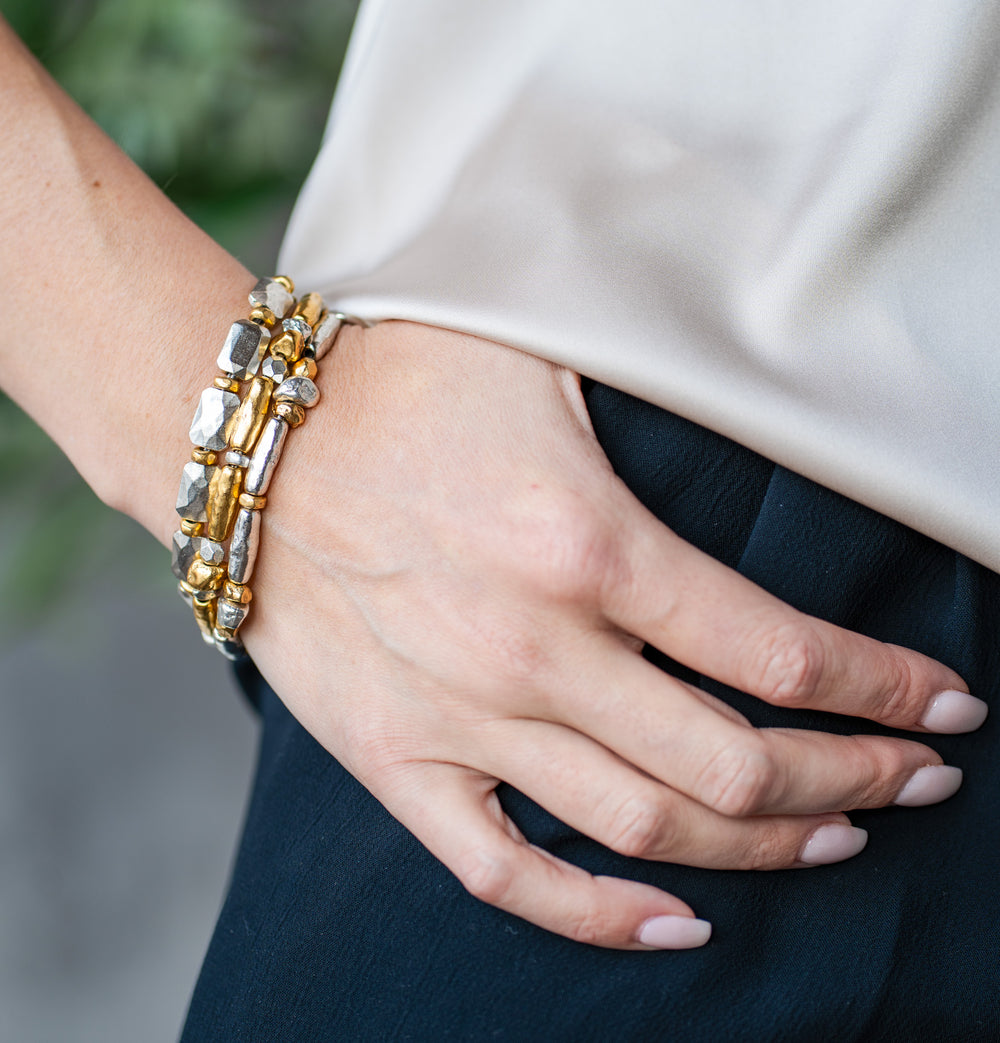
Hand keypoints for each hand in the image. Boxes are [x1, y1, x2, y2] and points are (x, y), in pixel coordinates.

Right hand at [237, 320, 980, 949]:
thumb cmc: (400, 383)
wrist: (251, 442)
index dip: (890, 692)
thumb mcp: (548, 362)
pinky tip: (677, 921)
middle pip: (737, 762)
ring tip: (839, 840)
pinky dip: (599, 916)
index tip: (946, 708)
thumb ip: (663, 405)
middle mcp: (533, 649)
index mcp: (586, 544)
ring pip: (646, 826)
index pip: (784, 654)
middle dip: (856, 781)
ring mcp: (461, 718)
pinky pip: (508, 873)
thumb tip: (782, 410)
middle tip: (918, 782)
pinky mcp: (395, 760)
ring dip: (763, 848)